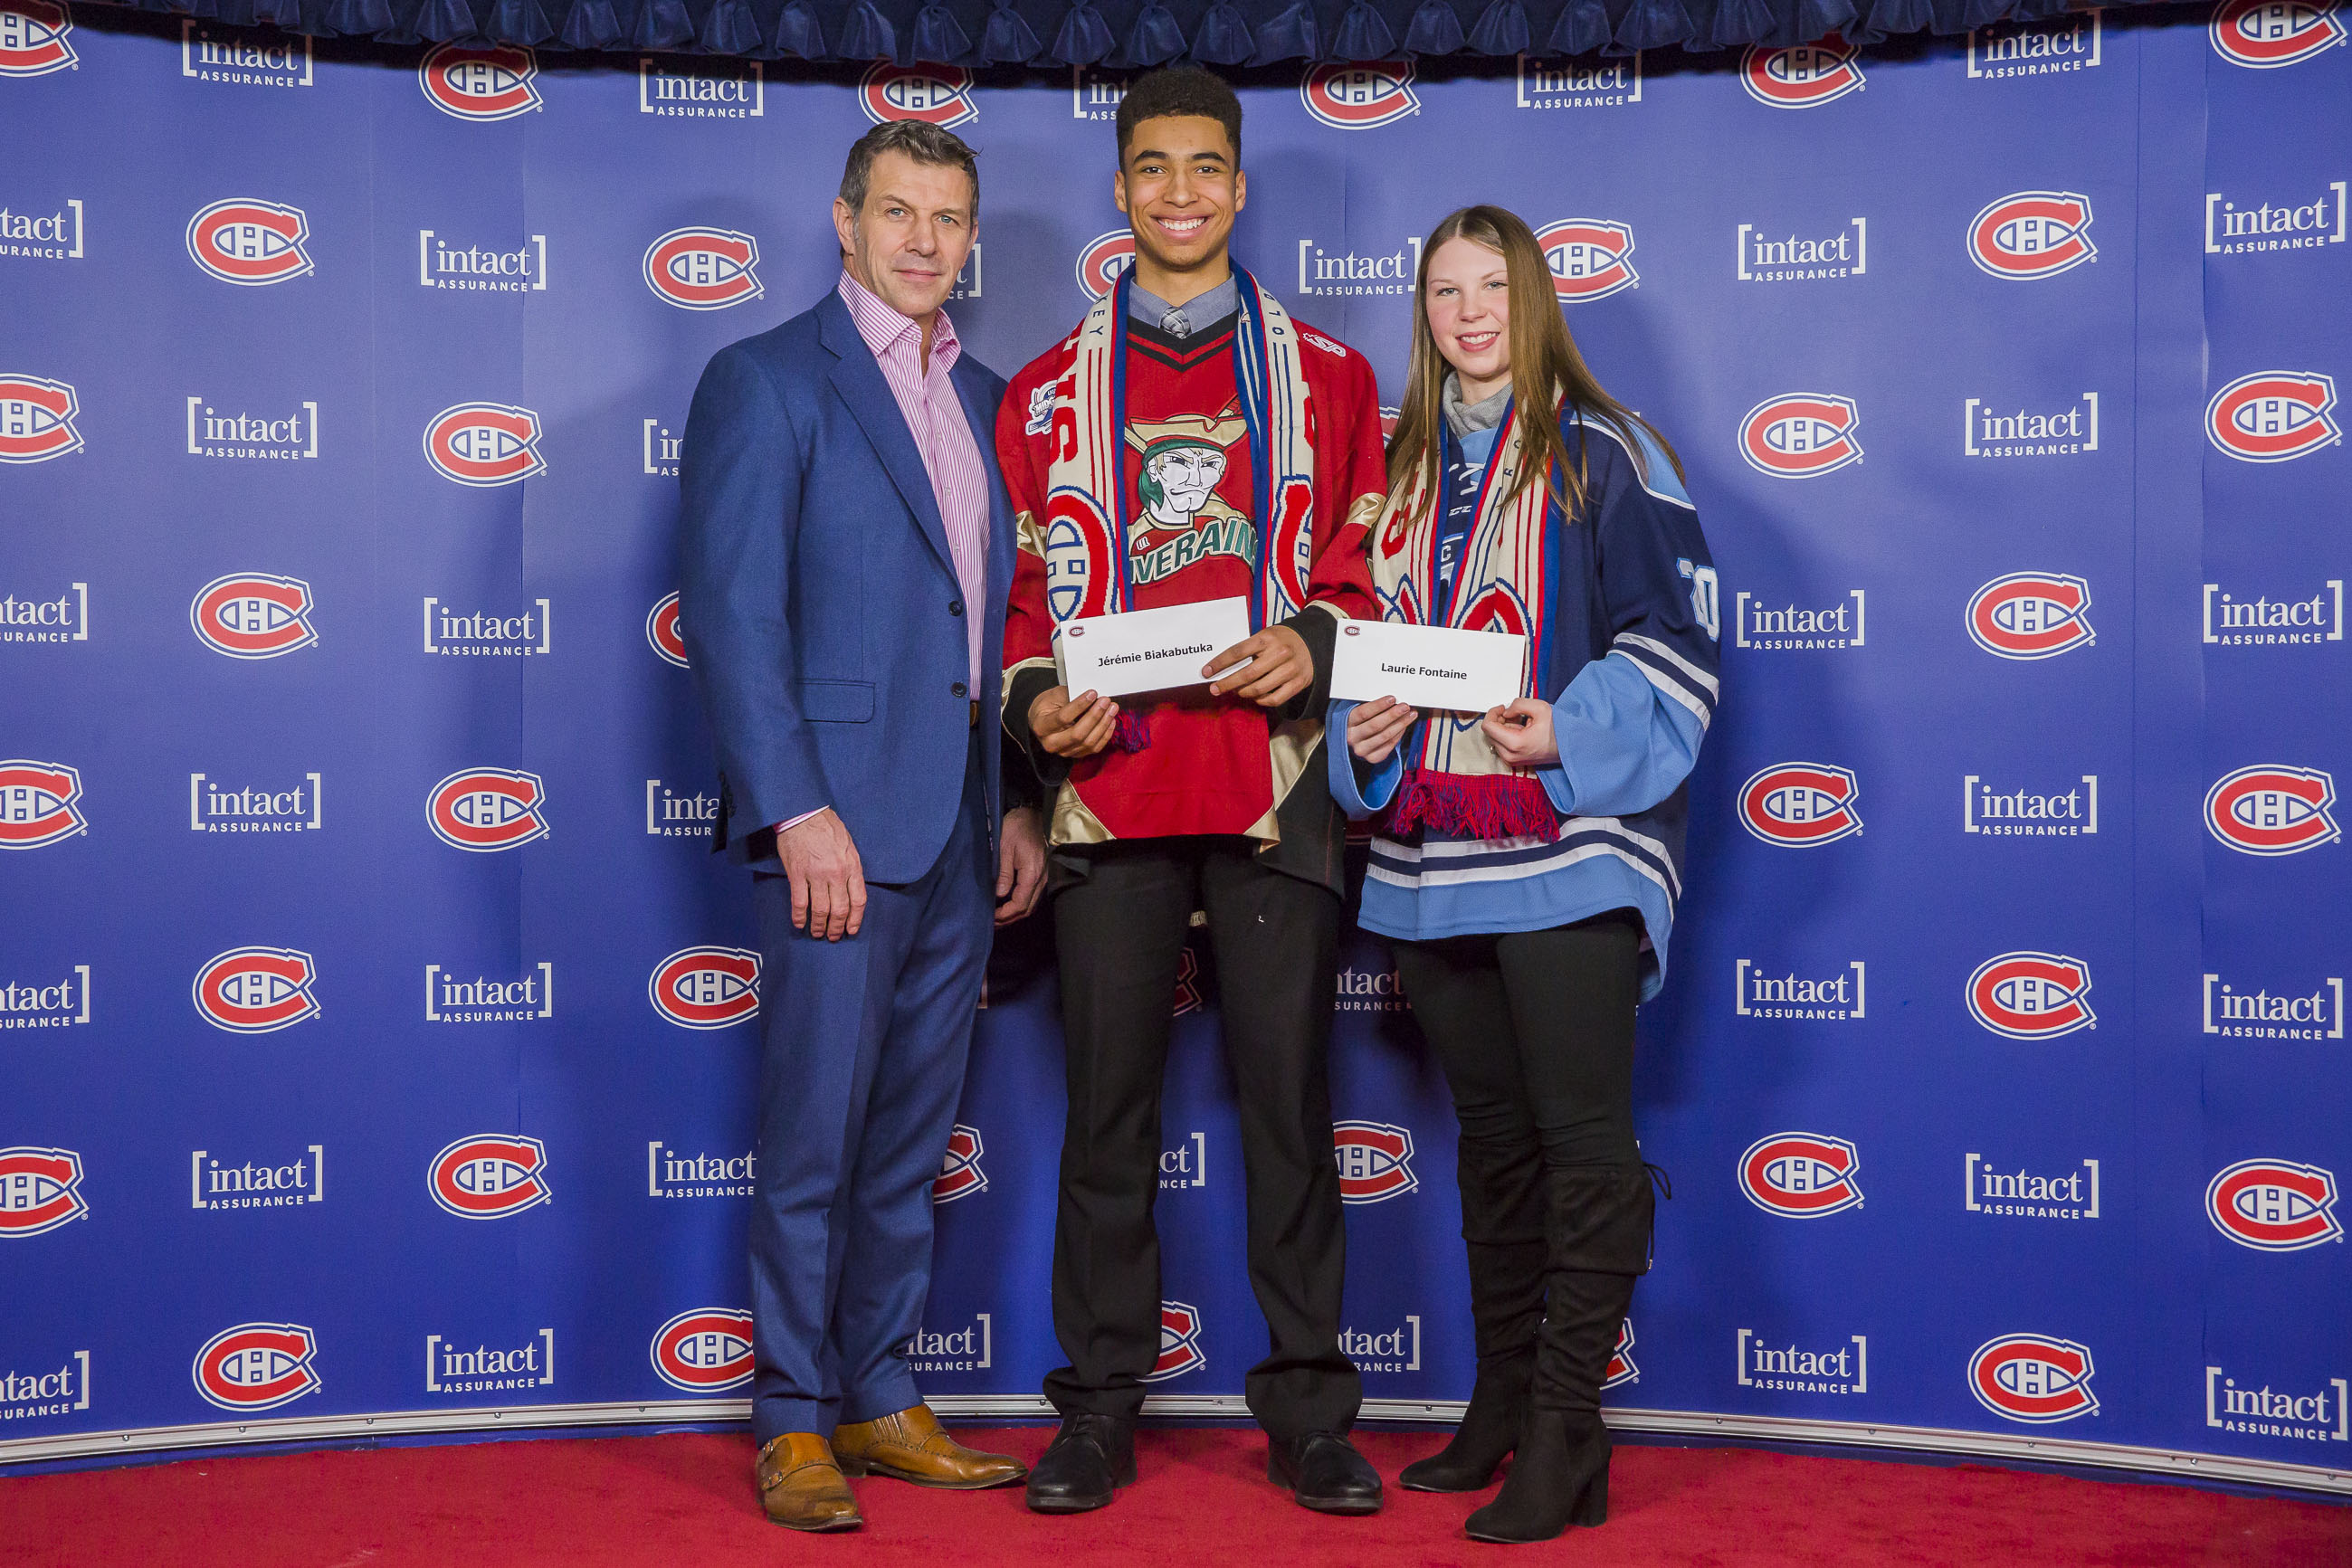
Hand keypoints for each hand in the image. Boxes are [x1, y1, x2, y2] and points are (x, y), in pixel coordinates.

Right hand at [776, 809, 865, 941]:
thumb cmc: (827, 827)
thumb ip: (851, 867)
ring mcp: (816, 875)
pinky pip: (799, 902)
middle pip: (840, 909)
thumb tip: (851, 888)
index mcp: (852, 866)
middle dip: (837, 927)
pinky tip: (799, 923)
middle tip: (833, 937)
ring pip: (820, 909)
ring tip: (817, 933)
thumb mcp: (849, 846)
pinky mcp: (797, 874)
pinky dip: (799, 916)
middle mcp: (836, 873)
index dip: (855, 918)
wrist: (804, 813)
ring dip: (819, 926)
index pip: (858, 900)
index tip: (851, 929)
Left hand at [995, 807, 1046, 924]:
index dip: (1005, 914)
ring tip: (999, 917)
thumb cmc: (1018, 826)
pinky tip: (1008, 904)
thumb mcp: (1005, 847)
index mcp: (1032, 873)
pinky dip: (1021, 904)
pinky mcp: (1041, 874)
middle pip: (1028, 908)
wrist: (1035, 812)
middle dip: (1010, 919)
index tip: (991, 917)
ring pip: (1031, 904)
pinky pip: (1032, 895)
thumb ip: (1004, 873)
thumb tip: (999, 895)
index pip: (1020, 903)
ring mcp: (1043, 877)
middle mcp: (1041, 879)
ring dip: (1015, 913)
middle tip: (992, 923)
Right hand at [1029, 686, 1118, 757]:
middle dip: (1095, 716)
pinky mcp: (1076, 754)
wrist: (1042, 721)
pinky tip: (1111, 720)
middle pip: (1077, 734)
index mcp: (1042, 727)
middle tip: (1106, 701)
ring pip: (1088, 742)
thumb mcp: (1053, 696)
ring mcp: (1064, 752)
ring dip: (1103, 724)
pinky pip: (1094, 748)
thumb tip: (1093, 695)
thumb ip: (1070, 695)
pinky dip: (1105, 734)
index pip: (1063, 717)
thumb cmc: (1047, 706)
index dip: (1080, 705)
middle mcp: (1051, 743)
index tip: (1093, 693)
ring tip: (1112, 709)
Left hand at [1205, 624, 1311, 708]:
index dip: (1219, 663)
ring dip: (1243, 693)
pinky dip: (1261, 701)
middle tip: (1214, 689)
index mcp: (1267, 638)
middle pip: (1247, 674)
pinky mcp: (1299, 683)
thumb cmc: (1282, 640)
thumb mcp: (1266, 635)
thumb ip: (1249, 648)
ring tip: (1237, 691)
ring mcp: (1290, 669)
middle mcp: (1279, 653)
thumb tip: (1223, 668)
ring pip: (1259, 689)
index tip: (1205, 672)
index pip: (1237, 652)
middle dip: (1227, 683)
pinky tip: (1255, 697)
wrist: (1313, 641)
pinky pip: (1274, 699)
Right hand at [1347, 696, 1418, 764]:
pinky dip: (1399, 734)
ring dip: (1400, 724)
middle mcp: (1352, 738)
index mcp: (1346, 723)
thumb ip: (1371, 707)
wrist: (1353, 741)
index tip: (1392, 699)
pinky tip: (1404, 726)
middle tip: (1405, 707)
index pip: (1363, 713)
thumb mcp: (1357, 712)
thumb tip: (1393, 701)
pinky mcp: (1372, 758)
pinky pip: (1389, 745)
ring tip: (1411, 715)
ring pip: (1384, 736)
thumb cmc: (1358, 723)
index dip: (1379, 705)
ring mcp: (1361, 750)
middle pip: (1375, 725)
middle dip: (1393, 715)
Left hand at [1480, 698, 1557, 767]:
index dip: (1493, 713)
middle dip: (1498, 720)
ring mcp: (1512, 760)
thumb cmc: (1558, 729)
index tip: (1502, 707)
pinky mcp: (1514, 761)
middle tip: (1513, 713)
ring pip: (1495, 739)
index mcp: (1515, 743)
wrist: (1571, 746)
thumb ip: (1517, 704)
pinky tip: (1521, 730)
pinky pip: (1502, 745)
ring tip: (1520, 722)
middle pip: (1490, 733)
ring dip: (1503, 727)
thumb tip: (1506, 711)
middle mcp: (1510, 756)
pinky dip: (1507, 735)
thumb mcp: (1539, 707)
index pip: (1488, 727)